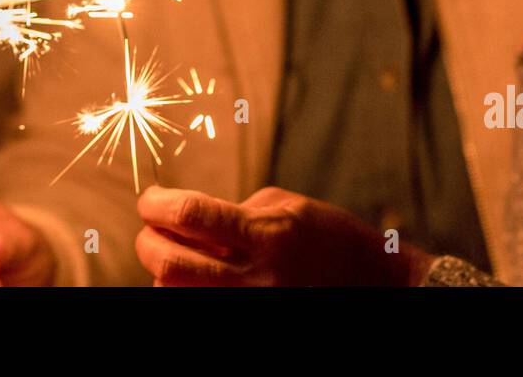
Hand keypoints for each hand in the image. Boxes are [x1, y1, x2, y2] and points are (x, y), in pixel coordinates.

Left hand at [135, 186, 433, 286]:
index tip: (150, 199)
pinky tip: (196, 279)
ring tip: (178, 256)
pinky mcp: (251, 323)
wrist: (375, 285)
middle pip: (169, 264)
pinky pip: (196, 308)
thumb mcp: (286, 208)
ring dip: (163, 272)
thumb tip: (183, 221)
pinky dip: (185, 293)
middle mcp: (256, 279)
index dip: (157, 204)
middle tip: (151, 229)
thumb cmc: (329, 238)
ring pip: (174, 295)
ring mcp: (252, 308)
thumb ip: (234, 213)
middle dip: (147, 242)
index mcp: (267, 236)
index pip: (190, 216)